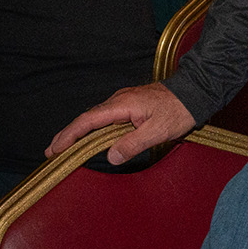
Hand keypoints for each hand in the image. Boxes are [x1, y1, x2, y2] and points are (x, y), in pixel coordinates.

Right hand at [47, 82, 195, 164]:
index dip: (69, 135)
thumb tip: (111, 157)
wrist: (196, 91)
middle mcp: (119, 100)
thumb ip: (133, 144)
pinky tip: (89, 138)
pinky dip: (93, 128)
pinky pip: (106, 117)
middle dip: (67, 135)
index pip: (88, 121)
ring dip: (79, 132)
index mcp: (122, 104)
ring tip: (63, 148)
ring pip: (96, 118)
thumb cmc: (180, 110)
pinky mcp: (131, 105)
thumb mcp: (158, 131)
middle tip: (51, 153)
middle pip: (87, 119)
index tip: (54, 149)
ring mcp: (124, 101)